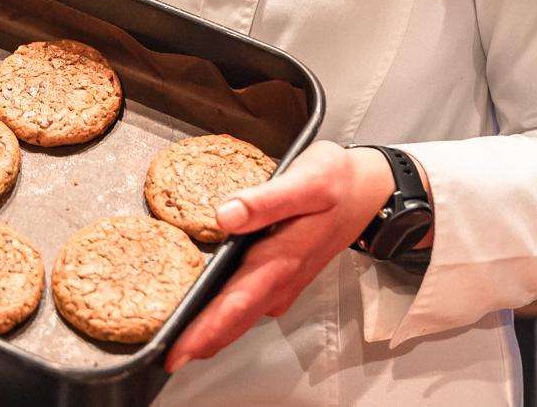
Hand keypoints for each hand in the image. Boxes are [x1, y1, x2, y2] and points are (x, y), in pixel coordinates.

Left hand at [164, 141, 394, 372]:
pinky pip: (249, 303)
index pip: (237, 304)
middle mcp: (282, 278)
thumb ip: (266, 200)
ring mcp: (284, 281)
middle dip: (199, 341)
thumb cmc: (338, 181)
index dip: (205, 330)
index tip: (176, 350)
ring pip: (241, 315)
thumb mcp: (307, 180)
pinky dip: (226, 314)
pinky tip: (205, 311)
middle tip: (166, 356)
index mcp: (283, 258)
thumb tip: (227, 215)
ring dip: (211, 330)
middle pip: (235, 319)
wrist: (370, 190)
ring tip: (177, 340)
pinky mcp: (283, 275)